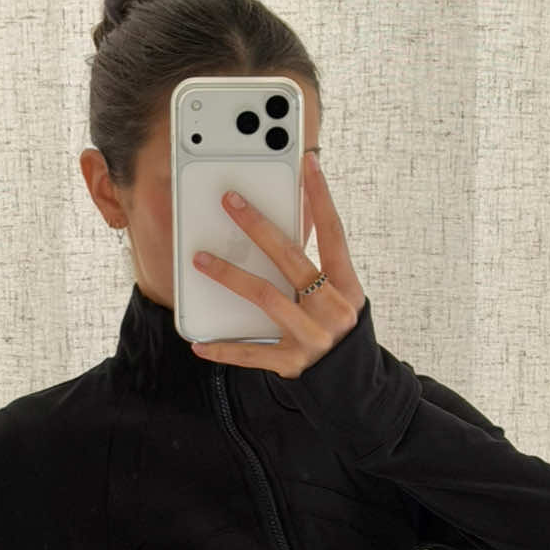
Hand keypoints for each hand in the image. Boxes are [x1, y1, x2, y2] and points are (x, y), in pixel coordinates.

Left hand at [189, 151, 365, 379]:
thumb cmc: (338, 328)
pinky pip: (251, 353)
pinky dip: (223, 348)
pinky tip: (197, 341)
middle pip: (291, 260)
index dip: (321, 197)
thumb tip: (285, 224)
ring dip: (230, 275)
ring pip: (266, 298)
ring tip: (200, 258)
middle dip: (258, 227)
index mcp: (348, 287)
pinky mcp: (292, 364)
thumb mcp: (340, 296)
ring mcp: (312, 338)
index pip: (333, 233)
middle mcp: (333, 310)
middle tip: (231, 201)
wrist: (352, 387)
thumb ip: (317, 267)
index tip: (308, 162)